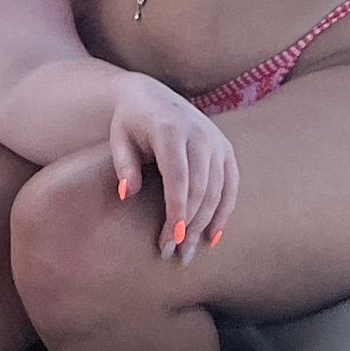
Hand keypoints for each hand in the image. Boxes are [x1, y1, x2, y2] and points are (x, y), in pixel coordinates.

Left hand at [106, 78, 240, 260]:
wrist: (152, 96)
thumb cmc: (129, 123)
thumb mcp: (118, 138)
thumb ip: (123, 164)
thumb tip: (129, 194)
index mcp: (171, 130)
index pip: (178, 177)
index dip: (178, 209)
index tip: (173, 237)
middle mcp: (200, 135)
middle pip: (200, 188)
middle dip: (190, 224)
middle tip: (177, 254)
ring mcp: (217, 141)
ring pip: (217, 190)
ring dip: (206, 224)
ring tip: (190, 251)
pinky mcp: (226, 149)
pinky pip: (231, 185)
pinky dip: (224, 212)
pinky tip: (213, 237)